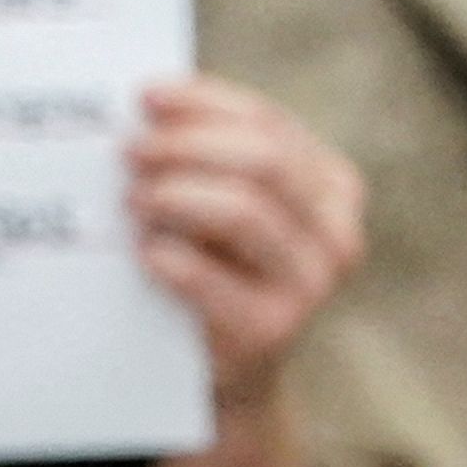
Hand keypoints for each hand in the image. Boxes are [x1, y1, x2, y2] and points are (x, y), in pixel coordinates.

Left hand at [125, 76, 365, 397]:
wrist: (222, 370)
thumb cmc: (214, 268)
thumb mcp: (223, 206)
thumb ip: (207, 156)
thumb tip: (146, 103)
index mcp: (332, 186)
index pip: (268, 123)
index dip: (204, 103)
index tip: (146, 96)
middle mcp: (336, 232)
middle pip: (264, 161)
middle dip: (187, 146)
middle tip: (130, 150)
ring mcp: (311, 284)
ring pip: (243, 211)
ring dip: (176, 196)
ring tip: (133, 200)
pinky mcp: (271, 331)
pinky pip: (211, 279)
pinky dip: (171, 258)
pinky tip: (145, 251)